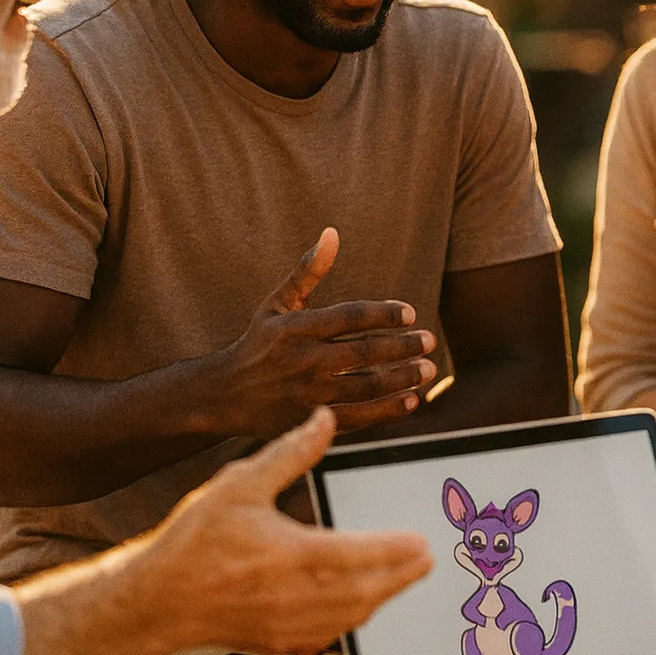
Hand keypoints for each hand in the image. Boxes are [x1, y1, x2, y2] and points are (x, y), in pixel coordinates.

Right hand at [138, 406, 432, 654]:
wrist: (154, 600)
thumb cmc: (194, 542)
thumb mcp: (241, 482)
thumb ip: (291, 452)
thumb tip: (325, 420)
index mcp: (294, 555)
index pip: (363, 555)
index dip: (398, 550)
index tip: (421, 542)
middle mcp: (298, 596)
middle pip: (368, 591)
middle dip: (402, 576)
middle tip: (426, 560)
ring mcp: (290, 626)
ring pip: (353, 616)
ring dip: (382, 597)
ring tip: (401, 578)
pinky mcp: (278, 642)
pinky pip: (330, 635)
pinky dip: (352, 618)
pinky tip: (357, 605)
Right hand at [214, 228, 437, 438]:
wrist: (225, 395)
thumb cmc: (259, 342)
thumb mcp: (277, 303)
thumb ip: (308, 271)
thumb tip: (332, 233)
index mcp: (295, 328)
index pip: (349, 317)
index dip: (384, 314)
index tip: (411, 313)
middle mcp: (302, 361)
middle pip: (363, 354)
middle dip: (402, 347)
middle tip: (430, 340)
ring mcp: (307, 394)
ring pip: (365, 388)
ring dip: (402, 379)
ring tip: (429, 369)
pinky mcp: (311, 421)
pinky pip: (357, 418)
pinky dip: (387, 411)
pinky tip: (411, 401)